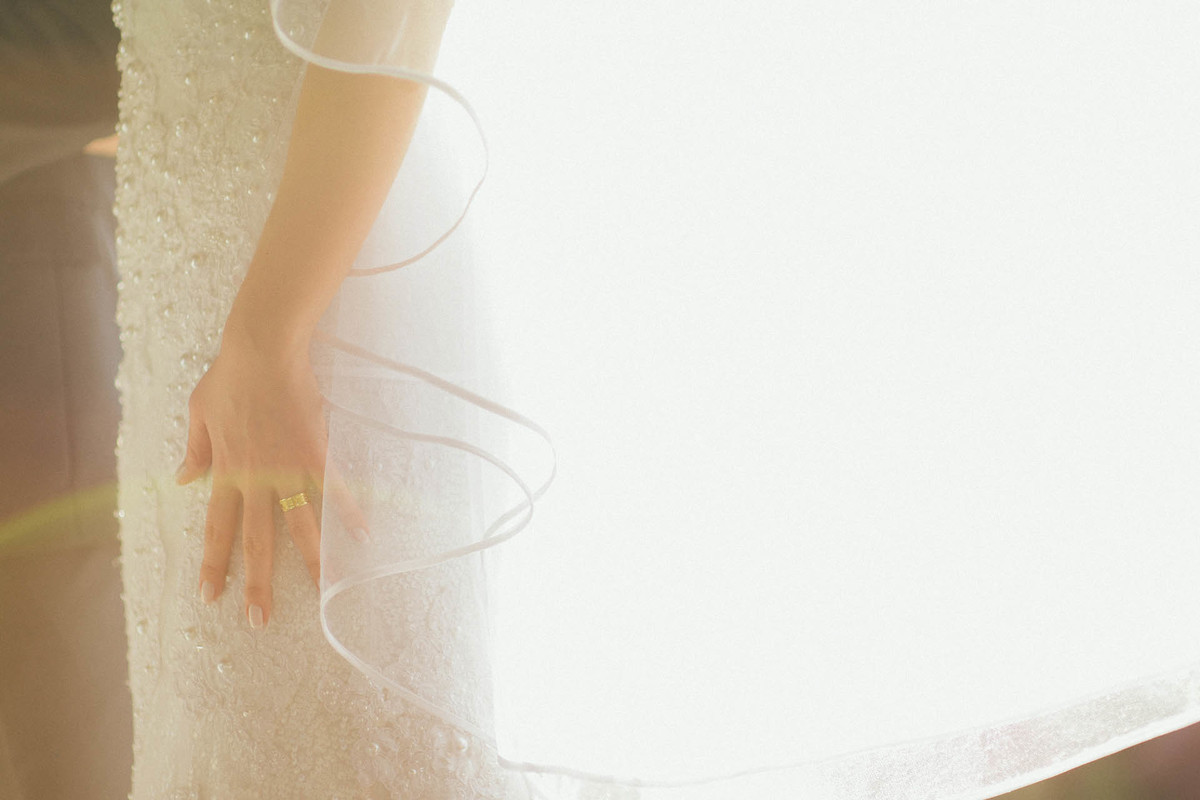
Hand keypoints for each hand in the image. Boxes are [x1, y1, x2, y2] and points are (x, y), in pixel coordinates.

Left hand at [175, 326, 364, 627]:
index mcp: (225, 469)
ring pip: (299, 524)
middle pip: (256, 539)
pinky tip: (362, 536)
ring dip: (312, 560)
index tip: (211, 595)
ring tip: (323, 592)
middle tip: (259, 619)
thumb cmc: (229, 374)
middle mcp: (255, 477)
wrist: (262, 349)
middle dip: (257, 582)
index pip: (216, 526)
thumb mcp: (199, 411)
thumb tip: (183, 479)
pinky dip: (349, 512)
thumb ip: (195, 449)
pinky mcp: (315, 451)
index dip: (213, 562)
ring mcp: (287, 467)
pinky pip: (334, 488)